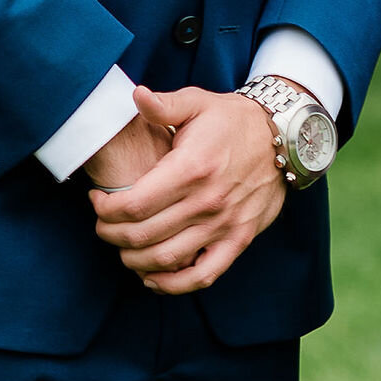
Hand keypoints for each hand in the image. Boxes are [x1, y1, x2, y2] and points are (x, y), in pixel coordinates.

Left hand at [89, 83, 286, 294]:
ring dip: (134, 260)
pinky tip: (153, 277)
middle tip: (103, 226)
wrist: (283, 137)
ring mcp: (225, 224)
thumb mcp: (198, 102)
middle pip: (143, 235)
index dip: (105, 210)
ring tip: (123, 246)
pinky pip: (203, 276)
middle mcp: (207, 201)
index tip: (97, 201)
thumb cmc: (232, 119)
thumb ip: (163, 105)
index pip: (134, 204)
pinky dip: (173, 285)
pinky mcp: (239, 240)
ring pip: (167, 259)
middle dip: (111, 235)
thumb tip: (135, 95)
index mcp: (191, 167)